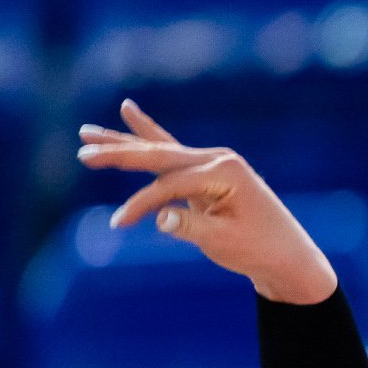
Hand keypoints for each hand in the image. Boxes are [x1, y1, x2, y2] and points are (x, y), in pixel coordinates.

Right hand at [76, 98, 339, 304]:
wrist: (285, 255)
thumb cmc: (258, 249)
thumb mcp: (223, 242)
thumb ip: (191, 228)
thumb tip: (160, 218)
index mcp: (225, 172)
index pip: (169, 184)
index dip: (140, 203)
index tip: (118, 224)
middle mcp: (218, 160)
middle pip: (159, 155)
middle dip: (119, 153)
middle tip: (82, 152)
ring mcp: (213, 163)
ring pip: (159, 150)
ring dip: (124, 142)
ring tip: (87, 133)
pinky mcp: (206, 174)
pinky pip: (169, 154)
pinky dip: (147, 137)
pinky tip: (128, 112)